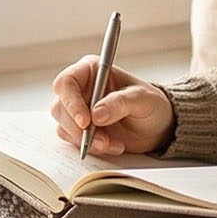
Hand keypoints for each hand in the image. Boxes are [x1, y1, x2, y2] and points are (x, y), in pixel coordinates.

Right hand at [49, 56, 174, 157]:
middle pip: (60, 106)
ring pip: (63, 125)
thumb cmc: (151, 105)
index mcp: (92, 70)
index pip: (67, 81)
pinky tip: (111, 145)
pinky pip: (72, 139)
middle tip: (102, 140)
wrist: (156, 127)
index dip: (71, 101)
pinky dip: (90, 147)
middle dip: (79, 128)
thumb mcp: (143, 99)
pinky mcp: (79, 128)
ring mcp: (78, 109)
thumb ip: (121, 103)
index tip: (86, 121)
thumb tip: (97, 114)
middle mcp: (81, 88)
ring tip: (111, 143)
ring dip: (85, 140)